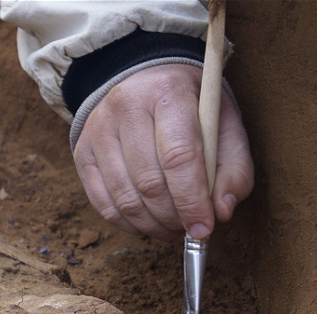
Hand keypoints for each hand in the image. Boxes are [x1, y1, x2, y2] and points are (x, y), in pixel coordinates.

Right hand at [73, 64, 253, 241]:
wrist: (146, 82)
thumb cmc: (192, 109)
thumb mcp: (225, 126)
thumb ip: (233, 169)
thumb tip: (221, 212)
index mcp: (168, 93)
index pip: (178, 156)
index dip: (192, 201)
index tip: (204, 228)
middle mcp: (126, 106)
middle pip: (148, 182)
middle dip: (173, 217)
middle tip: (190, 229)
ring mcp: (98, 129)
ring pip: (124, 198)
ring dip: (152, 225)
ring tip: (172, 228)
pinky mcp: (82, 151)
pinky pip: (102, 203)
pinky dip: (128, 224)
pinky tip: (148, 224)